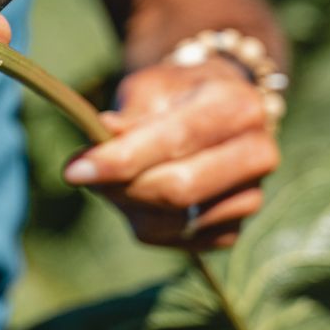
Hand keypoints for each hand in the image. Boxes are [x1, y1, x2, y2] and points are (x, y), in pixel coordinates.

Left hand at [61, 56, 278, 250]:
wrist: (218, 113)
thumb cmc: (176, 96)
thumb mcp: (150, 88)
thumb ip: (128, 116)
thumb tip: (100, 138)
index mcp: (238, 106)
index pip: (176, 139)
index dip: (121, 158)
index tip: (72, 170)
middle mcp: (257, 154)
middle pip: (179, 189)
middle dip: (121, 186)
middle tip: (82, 174)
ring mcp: (250, 198)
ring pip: (173, 222)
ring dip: (128, 205)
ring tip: (115, 179)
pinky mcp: (233, 231)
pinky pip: (175, 241)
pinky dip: (145, 222)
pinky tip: (140, 196)